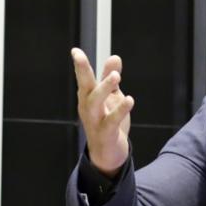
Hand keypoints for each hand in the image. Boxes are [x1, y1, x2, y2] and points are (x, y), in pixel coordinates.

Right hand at [71, 47, 133, 176]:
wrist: (108, 154)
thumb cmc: (107, 122)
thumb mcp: (111, 98)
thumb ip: (111, 78)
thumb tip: (114, 57)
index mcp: (88, 97)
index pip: (84, 78)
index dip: (80, 65)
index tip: (75, 51)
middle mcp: (88, 107)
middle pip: (84, 87)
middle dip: (81, 71)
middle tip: (78, 56)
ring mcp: (95, 121)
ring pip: (95, 102)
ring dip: (104, 88)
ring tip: (116, 76)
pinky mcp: (105, 133)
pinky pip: (111, 121)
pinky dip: (120, 110)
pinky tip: (129, 99)